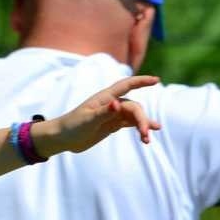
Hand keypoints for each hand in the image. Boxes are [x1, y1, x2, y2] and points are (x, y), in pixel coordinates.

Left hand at [34, 75, 161, 156]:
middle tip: (145, 134)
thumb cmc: (72, 126)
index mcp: (104, 98)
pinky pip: (130, 123)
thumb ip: (103, 112)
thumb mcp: (88, 120)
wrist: (63, 138)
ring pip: (134, 116)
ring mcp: (113, 114)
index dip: (141, 81)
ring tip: (147, 139)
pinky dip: (139, 127)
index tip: (156, 80)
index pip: (126, 85)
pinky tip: (149, 134)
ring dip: (142, 125)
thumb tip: (118, 104)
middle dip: (142, 119)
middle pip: (133, 107)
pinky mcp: (112, 124)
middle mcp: (111, 104)